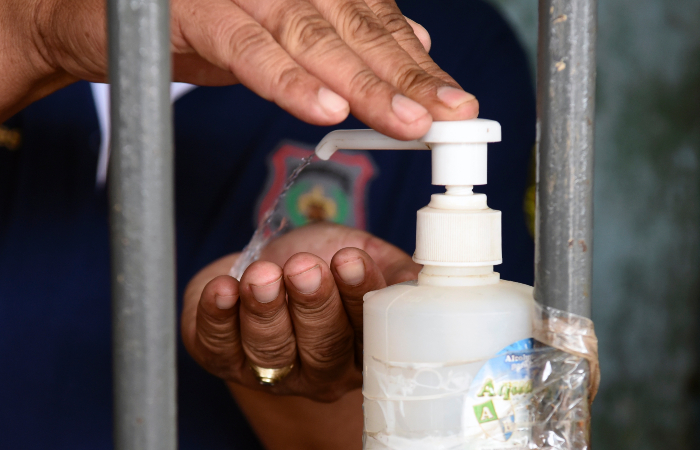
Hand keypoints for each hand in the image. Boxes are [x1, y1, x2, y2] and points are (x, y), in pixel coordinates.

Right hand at [1, 0, 477, 136]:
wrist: (99, 15)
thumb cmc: (195, 23)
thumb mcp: (277, 33)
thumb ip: (339, 40)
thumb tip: (408, 48)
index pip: (375, 22)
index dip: (416, 65)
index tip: (453, 105)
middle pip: (356, 28)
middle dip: (405, 78)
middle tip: (449, 117)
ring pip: (314, 35)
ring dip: (362, 83)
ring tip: (406, 122)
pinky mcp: (196, 10)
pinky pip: (249, 47)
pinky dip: (287, 80)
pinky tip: (326, 108)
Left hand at [181, 222, 420, 401]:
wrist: (267, 260)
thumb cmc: (324, 259)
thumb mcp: (369, 255)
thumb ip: (399, 270)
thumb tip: (427, 280)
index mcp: (362, 346)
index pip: (368, 329)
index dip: (358, 296)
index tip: (349, 261)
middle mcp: (320, 368)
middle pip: (321, 347)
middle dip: (312, 305)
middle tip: (304, 268)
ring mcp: (270, 369)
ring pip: (271, 350)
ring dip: (265, 309)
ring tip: (263, 274)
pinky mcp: (223, 358)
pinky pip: (218, 345)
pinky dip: (218, 315)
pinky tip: (224, 287)